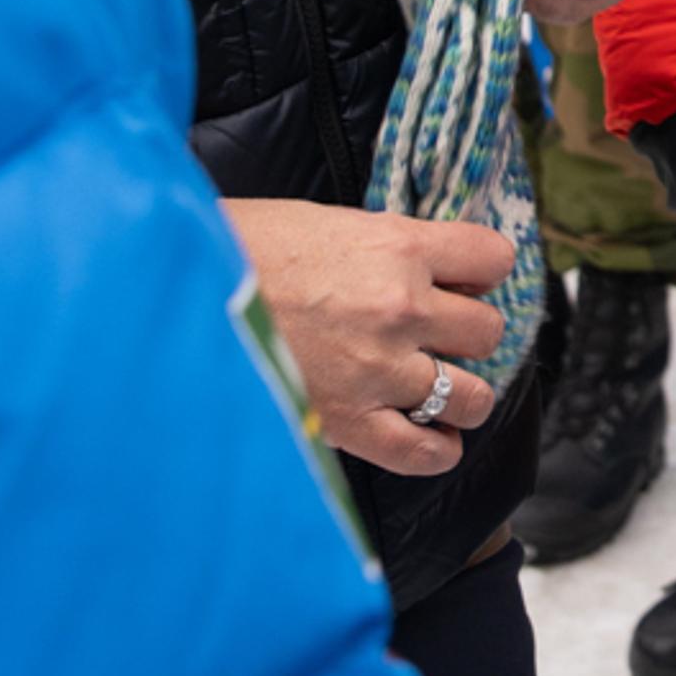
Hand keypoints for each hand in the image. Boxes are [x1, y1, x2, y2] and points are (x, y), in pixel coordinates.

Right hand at [223, 197, 515, 477]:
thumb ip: (389, 246)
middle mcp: (400, 307)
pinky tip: (433, 440)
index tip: (467, 279)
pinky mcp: (349, 422)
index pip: (493, 257)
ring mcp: (378, 369)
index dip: (483, 270)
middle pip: (488, 330)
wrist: (182, 294)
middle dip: (469, 333)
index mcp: (398, 246)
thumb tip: (428, 264)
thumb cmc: (248, 248)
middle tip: (442, 336)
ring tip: (443, 390)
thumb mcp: (330, 223)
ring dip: (463, 394)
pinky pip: (423, 452)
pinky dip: (438, 450)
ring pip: (472, 395)